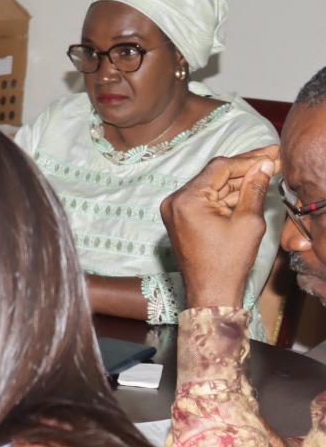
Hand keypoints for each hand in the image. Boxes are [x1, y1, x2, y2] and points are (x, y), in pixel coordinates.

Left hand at [160, 145, 277, 308]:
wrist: (210, 291)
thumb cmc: (228, 262)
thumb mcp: (248, 221)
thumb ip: (254, 189)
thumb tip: (264, 165)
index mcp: (186, 200)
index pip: (219, 167)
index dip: (248, 160)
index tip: (270, 155)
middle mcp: (175, 201)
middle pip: (214, 175)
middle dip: (245, 168)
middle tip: (272, 158)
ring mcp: (175, 210)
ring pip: (212, 187)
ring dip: (238, 181)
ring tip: (266, 171)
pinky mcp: (181, 219)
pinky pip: (206, 199)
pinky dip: (227, 196)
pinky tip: (250, 188)